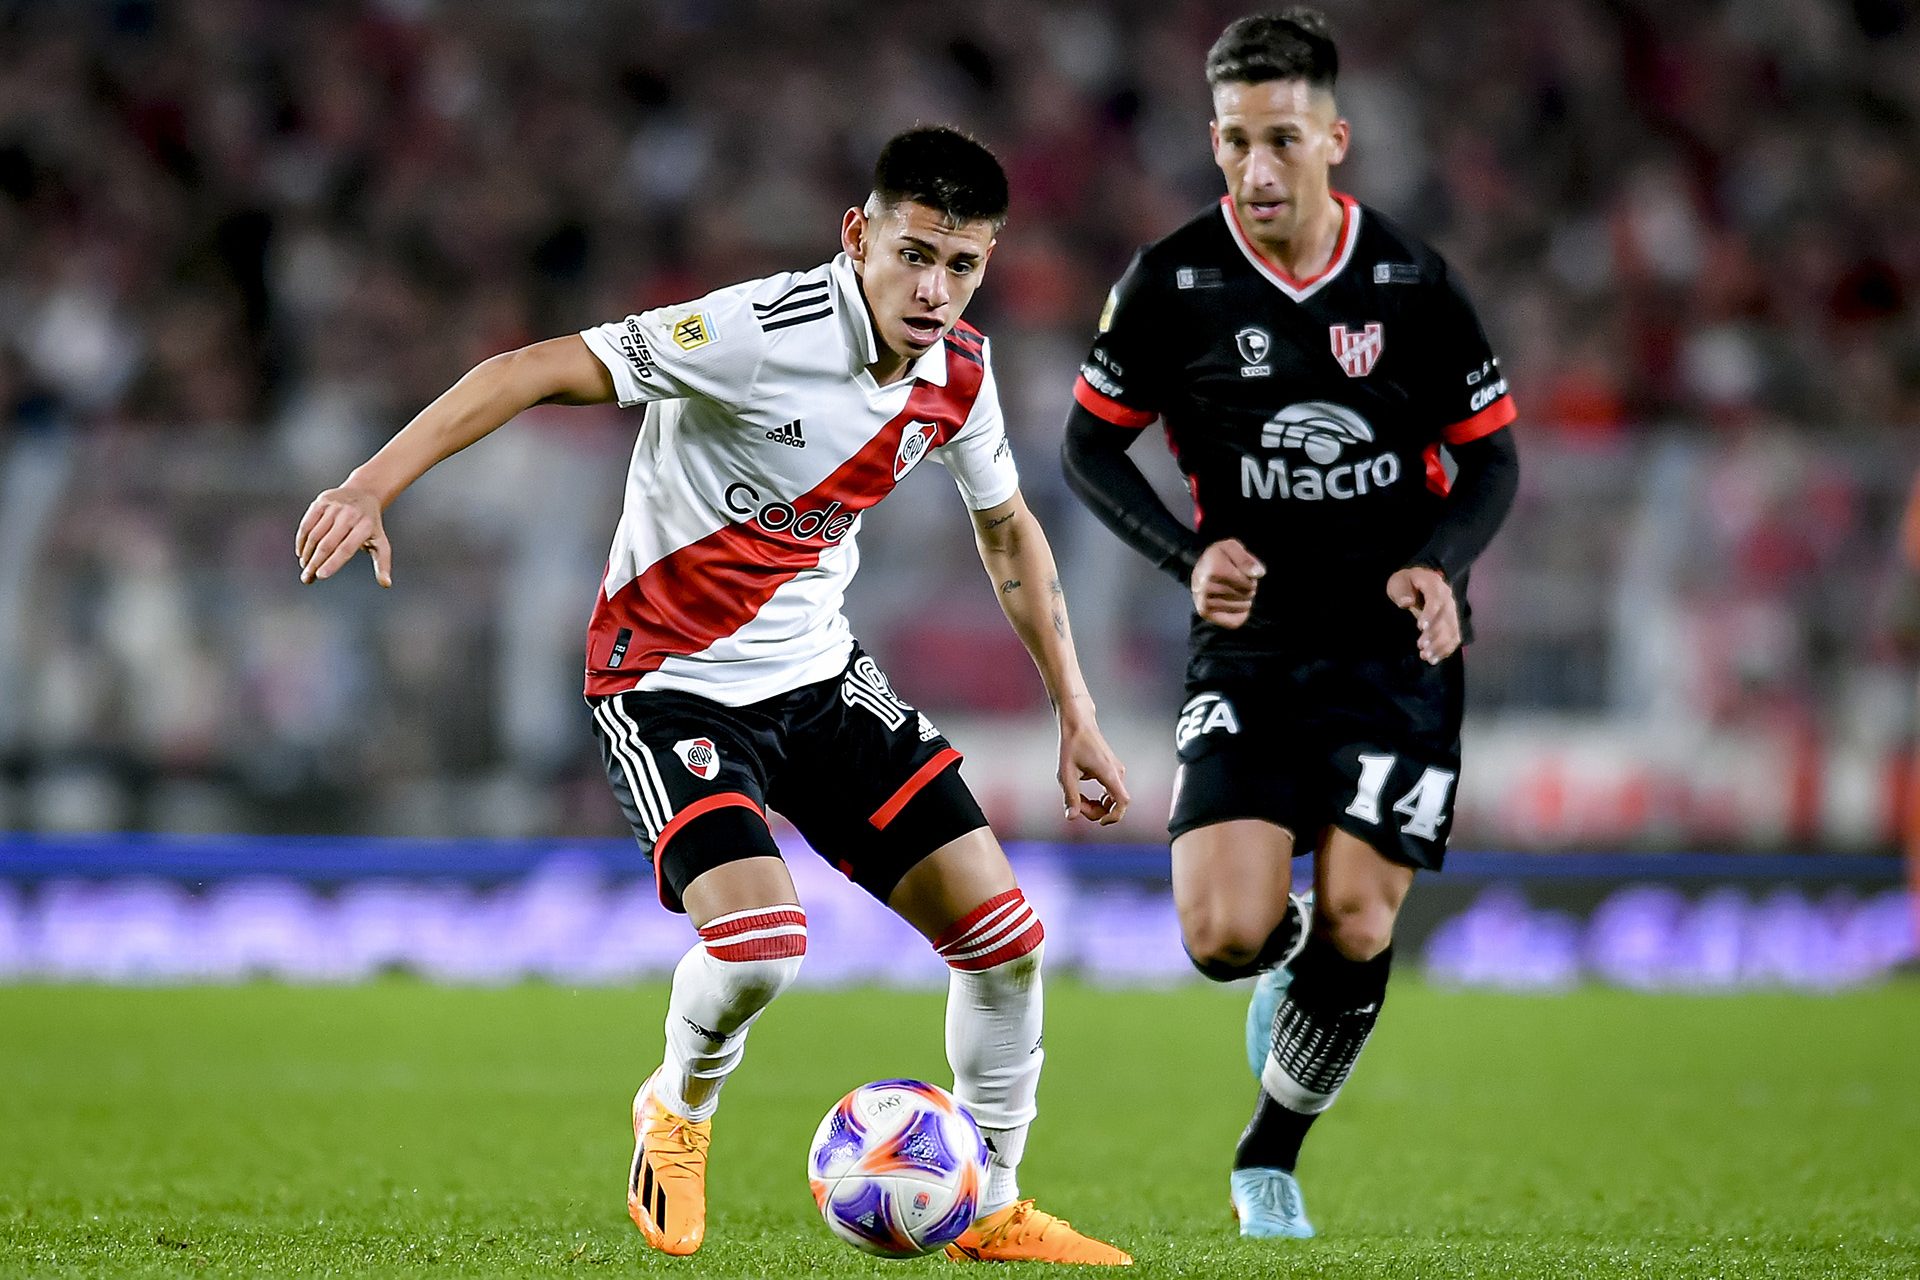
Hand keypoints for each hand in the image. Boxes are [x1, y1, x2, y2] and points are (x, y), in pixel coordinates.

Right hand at [297, 487, 392, 585]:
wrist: (363, 494)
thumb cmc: (371, 526)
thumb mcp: (380, 542)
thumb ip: (382, 564)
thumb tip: (386, 584)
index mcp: (365, 527)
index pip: (346, 548)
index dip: (333, 563)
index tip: (320, 576)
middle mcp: (349, 515)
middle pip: (328, 544)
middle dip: (315, 563)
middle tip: (307, 578)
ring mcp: (334, 507)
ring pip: (315, 535)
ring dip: (307, 554)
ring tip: (305, 568)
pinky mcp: (321, 502)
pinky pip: (307, 524)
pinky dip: (301, 540)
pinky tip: (301, 553)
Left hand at [1056, 700, 1129, 825]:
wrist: (1078, 723)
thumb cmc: (1072, 745)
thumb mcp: (1066, 773)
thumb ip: (1070, 796)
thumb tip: (1071, 817)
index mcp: (1109, 773)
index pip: (1122, 802)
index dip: (1114, 816)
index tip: (1100, 822)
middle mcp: (1117, 773)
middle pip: (1115, 803)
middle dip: (1096, 810)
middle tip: (1076, 804)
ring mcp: (1116, 771)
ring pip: (1112, 798)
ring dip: (1095, 804)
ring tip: (1076, 796)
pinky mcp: (1112, 770)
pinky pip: (1109, 791)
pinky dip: (1097, 797)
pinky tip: (1081, 791)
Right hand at [1191, 538, 1264, 628]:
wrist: (1199, 568)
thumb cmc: (1219, 557)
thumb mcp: (1231, 548)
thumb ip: (1246, 559)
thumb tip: (1258, 574)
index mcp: (1215, 569)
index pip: (1248, 583)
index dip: (1250, 577)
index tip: (1241, 572)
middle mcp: (1207, 587)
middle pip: (1247, 595)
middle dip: (1247, 588)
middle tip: (1236, 582)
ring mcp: (1204, 601)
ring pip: (1243, 607)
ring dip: (1244, 600)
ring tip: (1232, 590)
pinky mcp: (1205, 613)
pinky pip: (1235, 621)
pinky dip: (1239, 614)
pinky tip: (1232, 604)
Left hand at [1387, 565, 1458, 663]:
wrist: (1417, 583)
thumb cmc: (1406, 583)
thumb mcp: (1398, 582)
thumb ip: (1402, 591)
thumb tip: (1407, 602)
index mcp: (1435, 585)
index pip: (1436, 600)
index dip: (1430, 614)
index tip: (1420, 627)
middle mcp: (1448, 599)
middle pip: (1446, 618)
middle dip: (1434, 634)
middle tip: (1420, 647)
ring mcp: (1452, 611)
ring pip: (1452, 630)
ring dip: (1440, 645)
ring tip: (1426, 657)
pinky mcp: (1452, 623)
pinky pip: (1454, 637)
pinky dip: (1446, 649)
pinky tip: (1434, 659)